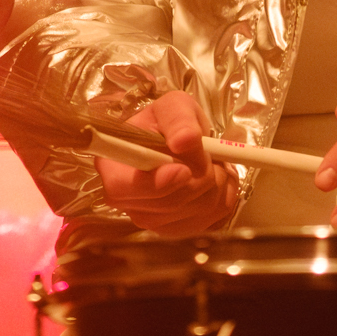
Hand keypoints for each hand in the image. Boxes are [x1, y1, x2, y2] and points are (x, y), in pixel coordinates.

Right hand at [93, 90, 238, 233]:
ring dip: (217, 184)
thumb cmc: (169, 122)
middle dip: (200, 177)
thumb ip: (178, 119)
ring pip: (193, 213)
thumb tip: (186, 140)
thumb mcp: (173, 106)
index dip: (155, 184)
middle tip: (211, 154)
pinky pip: (209, 221)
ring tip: (215, 162)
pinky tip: (218, 179)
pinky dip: (223, 197)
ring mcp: (150, 219)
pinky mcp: (175, 229)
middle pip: (166, 204)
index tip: (183, 170)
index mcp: (113, 165)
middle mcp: (126, 200)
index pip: (123, 188)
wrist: (180, 141)